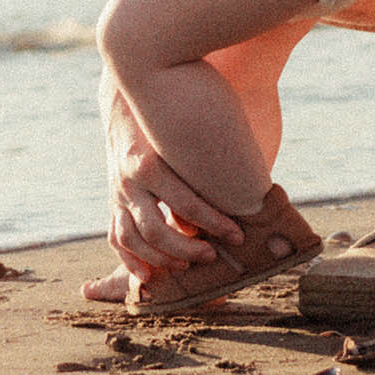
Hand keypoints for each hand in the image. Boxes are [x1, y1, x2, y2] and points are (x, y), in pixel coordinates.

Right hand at [103, 77, 240, 278]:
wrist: (130, 97)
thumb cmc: (174, 114)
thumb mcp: (193, 128)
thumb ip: (214, 156)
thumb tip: (260, 185)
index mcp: (149, 161)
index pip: (185, 204)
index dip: (214, 223)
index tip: (238, 235)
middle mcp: (129, 179)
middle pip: (155, 229)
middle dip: (186, 248)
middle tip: (212, 255)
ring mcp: (117, 191)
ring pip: (133, 238)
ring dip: (160, 258)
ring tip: (186, 265)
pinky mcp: (113, 198)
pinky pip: (116, 236)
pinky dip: (132, 259)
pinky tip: (149, 277)